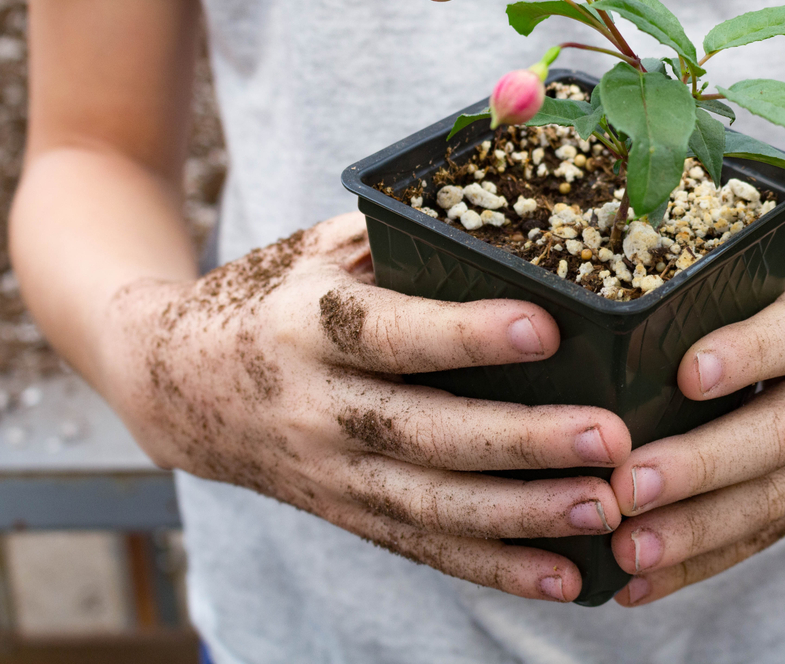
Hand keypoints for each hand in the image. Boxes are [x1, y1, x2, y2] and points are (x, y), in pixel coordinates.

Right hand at [98, 212, 630, 601]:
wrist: (173, 386)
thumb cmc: (271, 300)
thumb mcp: (316, 249)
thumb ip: (398, 235)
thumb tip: (511, 206)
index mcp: (308, 326)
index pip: (389, 333)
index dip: (463, 334)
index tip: (544, 326)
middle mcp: (317, 407)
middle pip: (425, 434)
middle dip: (522, 440)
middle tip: (610, 439)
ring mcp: (330, 473)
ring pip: (431, 506)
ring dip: (523, 515)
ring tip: (603, 510)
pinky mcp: (347, 514)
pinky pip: (424, 549)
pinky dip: (493, 567)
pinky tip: (561, 577)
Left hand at [606, 251, 784, 605]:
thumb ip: (731, 272)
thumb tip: (622, 261)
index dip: (745, 352)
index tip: (690, 372)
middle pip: (777, 433)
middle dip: (703, 464)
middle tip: (631, 483)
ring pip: (769, 500)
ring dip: (695, 531)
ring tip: (629, 549)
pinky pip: (759, 538)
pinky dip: (699, 565)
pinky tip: (639, 584)